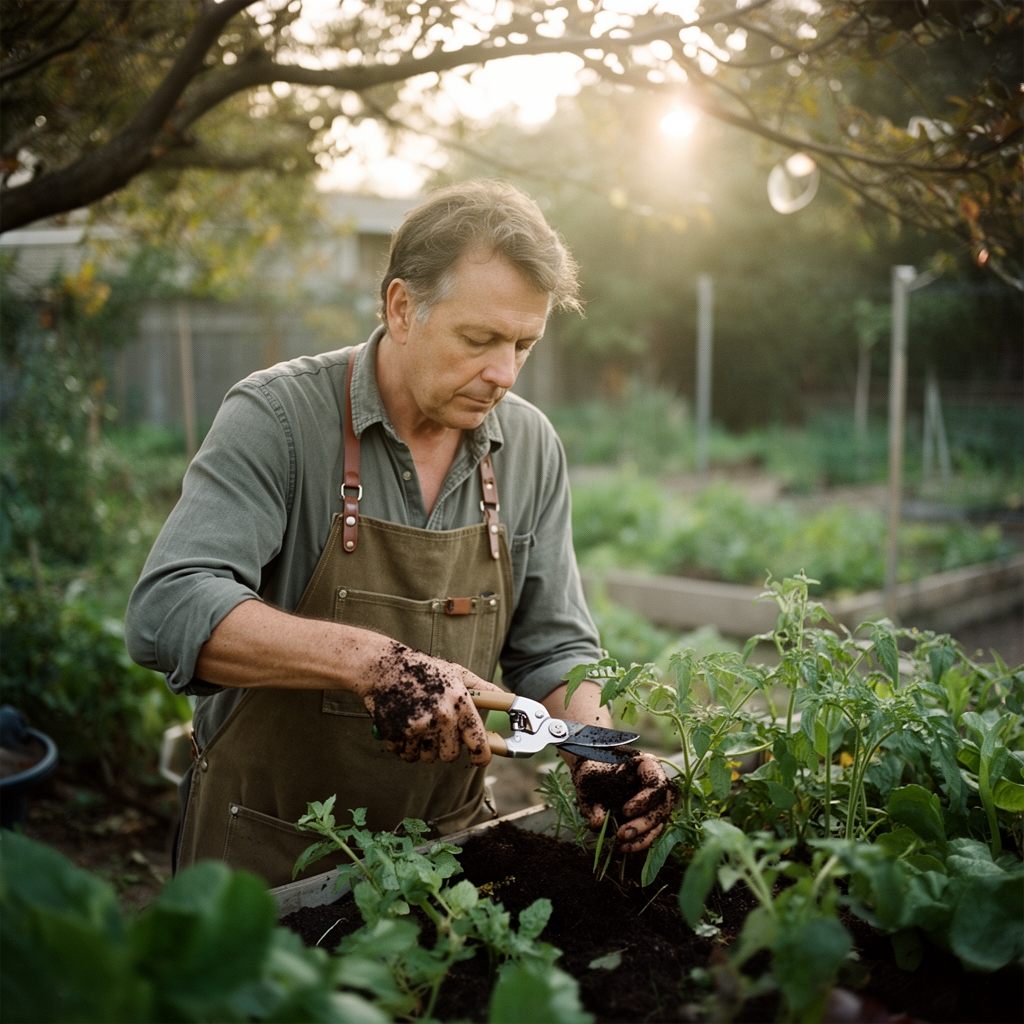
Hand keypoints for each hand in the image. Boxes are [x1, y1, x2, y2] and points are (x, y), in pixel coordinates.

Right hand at [362, 641, 502, 766]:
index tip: (481, 759)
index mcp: (460, 702)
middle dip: (445, 748)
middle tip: (438, 731)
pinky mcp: (398, 733)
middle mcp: (441, 716)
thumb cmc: (424, 669)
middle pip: (450, 756)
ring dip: (423, 747)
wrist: (383, 667)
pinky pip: (406, 755)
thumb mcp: (457, 673)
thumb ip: (484, 689)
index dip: (482, 756)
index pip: (478, 742)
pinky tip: (404, 726)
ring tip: (419, 724)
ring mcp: (419, 726)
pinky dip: (405, 746)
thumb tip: (509, 699)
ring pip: (427, 757)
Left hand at [571, 750, 675, 852]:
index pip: (657, 784)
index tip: (624, 811)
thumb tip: (598, 823)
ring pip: (659, 822)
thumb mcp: (590, 779)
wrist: (592, 767)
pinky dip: (639, 842)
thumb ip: (594, 799)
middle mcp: (657, 783)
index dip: (644, 800)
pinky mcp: (650, 815)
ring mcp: (655, 800)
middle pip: (662, 806)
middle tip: (623, 834)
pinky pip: (651, 831)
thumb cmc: (595, 767)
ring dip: (643, 837)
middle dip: (644, 823)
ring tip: (623, 845)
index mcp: (648, 765)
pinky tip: (624, 847)